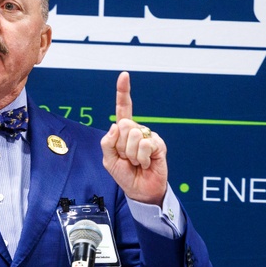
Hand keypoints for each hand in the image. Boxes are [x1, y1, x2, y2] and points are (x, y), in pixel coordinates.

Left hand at [100, 71, 167, 205]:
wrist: (140, 190)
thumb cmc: (124, 174)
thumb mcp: (108, 159)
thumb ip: (107, 142)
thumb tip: (116, 125)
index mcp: (123, 131)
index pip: (123, 108)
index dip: (123, 92)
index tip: (124, 75)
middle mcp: (136, 130)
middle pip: (123, 125)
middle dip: (120, 145)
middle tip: (126, 158)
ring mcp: (148, 136)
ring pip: (133, 135)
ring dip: (130, 154)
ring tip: (135, 162)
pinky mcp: (158, 144)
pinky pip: (145, 145)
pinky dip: (141, 157)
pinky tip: (145, 163)